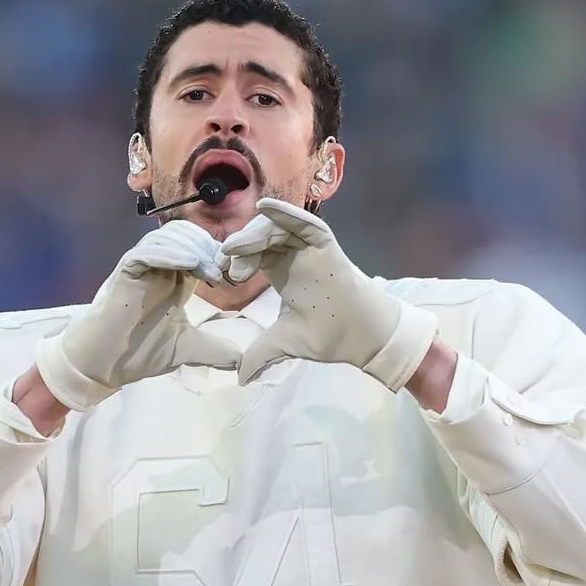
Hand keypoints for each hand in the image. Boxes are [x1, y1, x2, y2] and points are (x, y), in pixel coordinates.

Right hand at [36, 220, 236, 408]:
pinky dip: (169, 254)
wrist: (106, 364)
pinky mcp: (125, 272)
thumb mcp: (187, 349)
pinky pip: (146, 253)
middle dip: (208, 248)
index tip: (236, 274)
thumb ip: (214, 350)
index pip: (199, 248)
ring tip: (209, 272)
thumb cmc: (140, 352)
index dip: (218, 255)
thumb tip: (241, 362)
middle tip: (223, 270)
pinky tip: (189, 265)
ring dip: (192, 249)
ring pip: (167, 238)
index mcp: (175, 278)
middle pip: (185, 235)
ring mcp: (140, 267)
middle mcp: (158, 267)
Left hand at [219, 199, 435, 390]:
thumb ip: (260, 353)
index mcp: (282, 272)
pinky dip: (285, 213)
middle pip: (260, 238)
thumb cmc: (329, 334)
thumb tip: (240, 379)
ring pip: (276, 228)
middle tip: (224, 261)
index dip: (236, 261)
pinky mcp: (324, 244)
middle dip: (240, 246)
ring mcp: (309, 247)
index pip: (253, 256)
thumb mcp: (285, 342)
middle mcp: (293, 255)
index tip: (223, 275)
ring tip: (235, 247)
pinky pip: (304, 223)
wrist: (362, 337)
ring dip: (253, 234)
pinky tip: (265, 207)